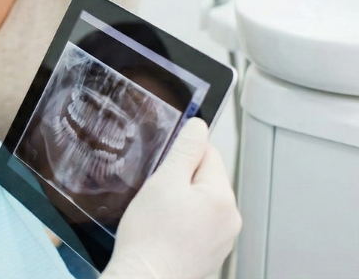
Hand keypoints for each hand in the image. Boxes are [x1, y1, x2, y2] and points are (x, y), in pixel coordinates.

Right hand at [102, 118, 241, 278]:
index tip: (164, 166)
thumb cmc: (150, 236)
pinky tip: (163, 232)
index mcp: (223, 197)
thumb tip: (199, 125)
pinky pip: (197, 226)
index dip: (182, 154)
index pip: (209, 154)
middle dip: (180, 180)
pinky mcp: (209, 255)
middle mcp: (230, 220)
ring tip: (158, 216)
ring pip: (200, 204)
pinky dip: (181, 224)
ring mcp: (222, 240)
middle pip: (206, 180)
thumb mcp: (164, 181)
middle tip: (157, 194)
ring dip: (181, 202)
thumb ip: (185, 150)